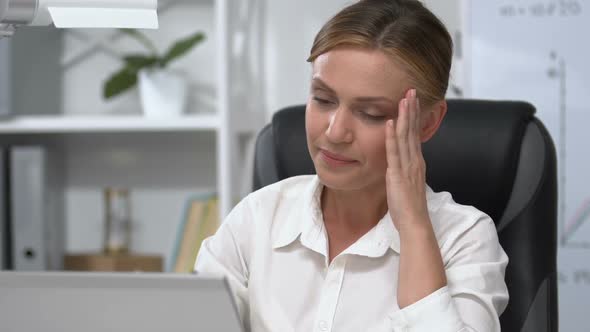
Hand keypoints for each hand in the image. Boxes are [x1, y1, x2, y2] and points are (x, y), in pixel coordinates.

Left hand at [385, 89, 429, 230]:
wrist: (414, 222)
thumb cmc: (409, 206)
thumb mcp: (407, 183)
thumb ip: (404, 170)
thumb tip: (398, 163)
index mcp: (416, 162)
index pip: (415, 134)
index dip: (413, 117)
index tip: (412, 101)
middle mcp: (415, 161)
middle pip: (412, 130)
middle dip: (412, 109)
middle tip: (411, 90)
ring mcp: (408, 166)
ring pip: (405, 136)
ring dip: (404, 116)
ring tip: (404, 98)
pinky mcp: (398, 174)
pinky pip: (394, 152)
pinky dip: (391, 136)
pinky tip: (389, 123)